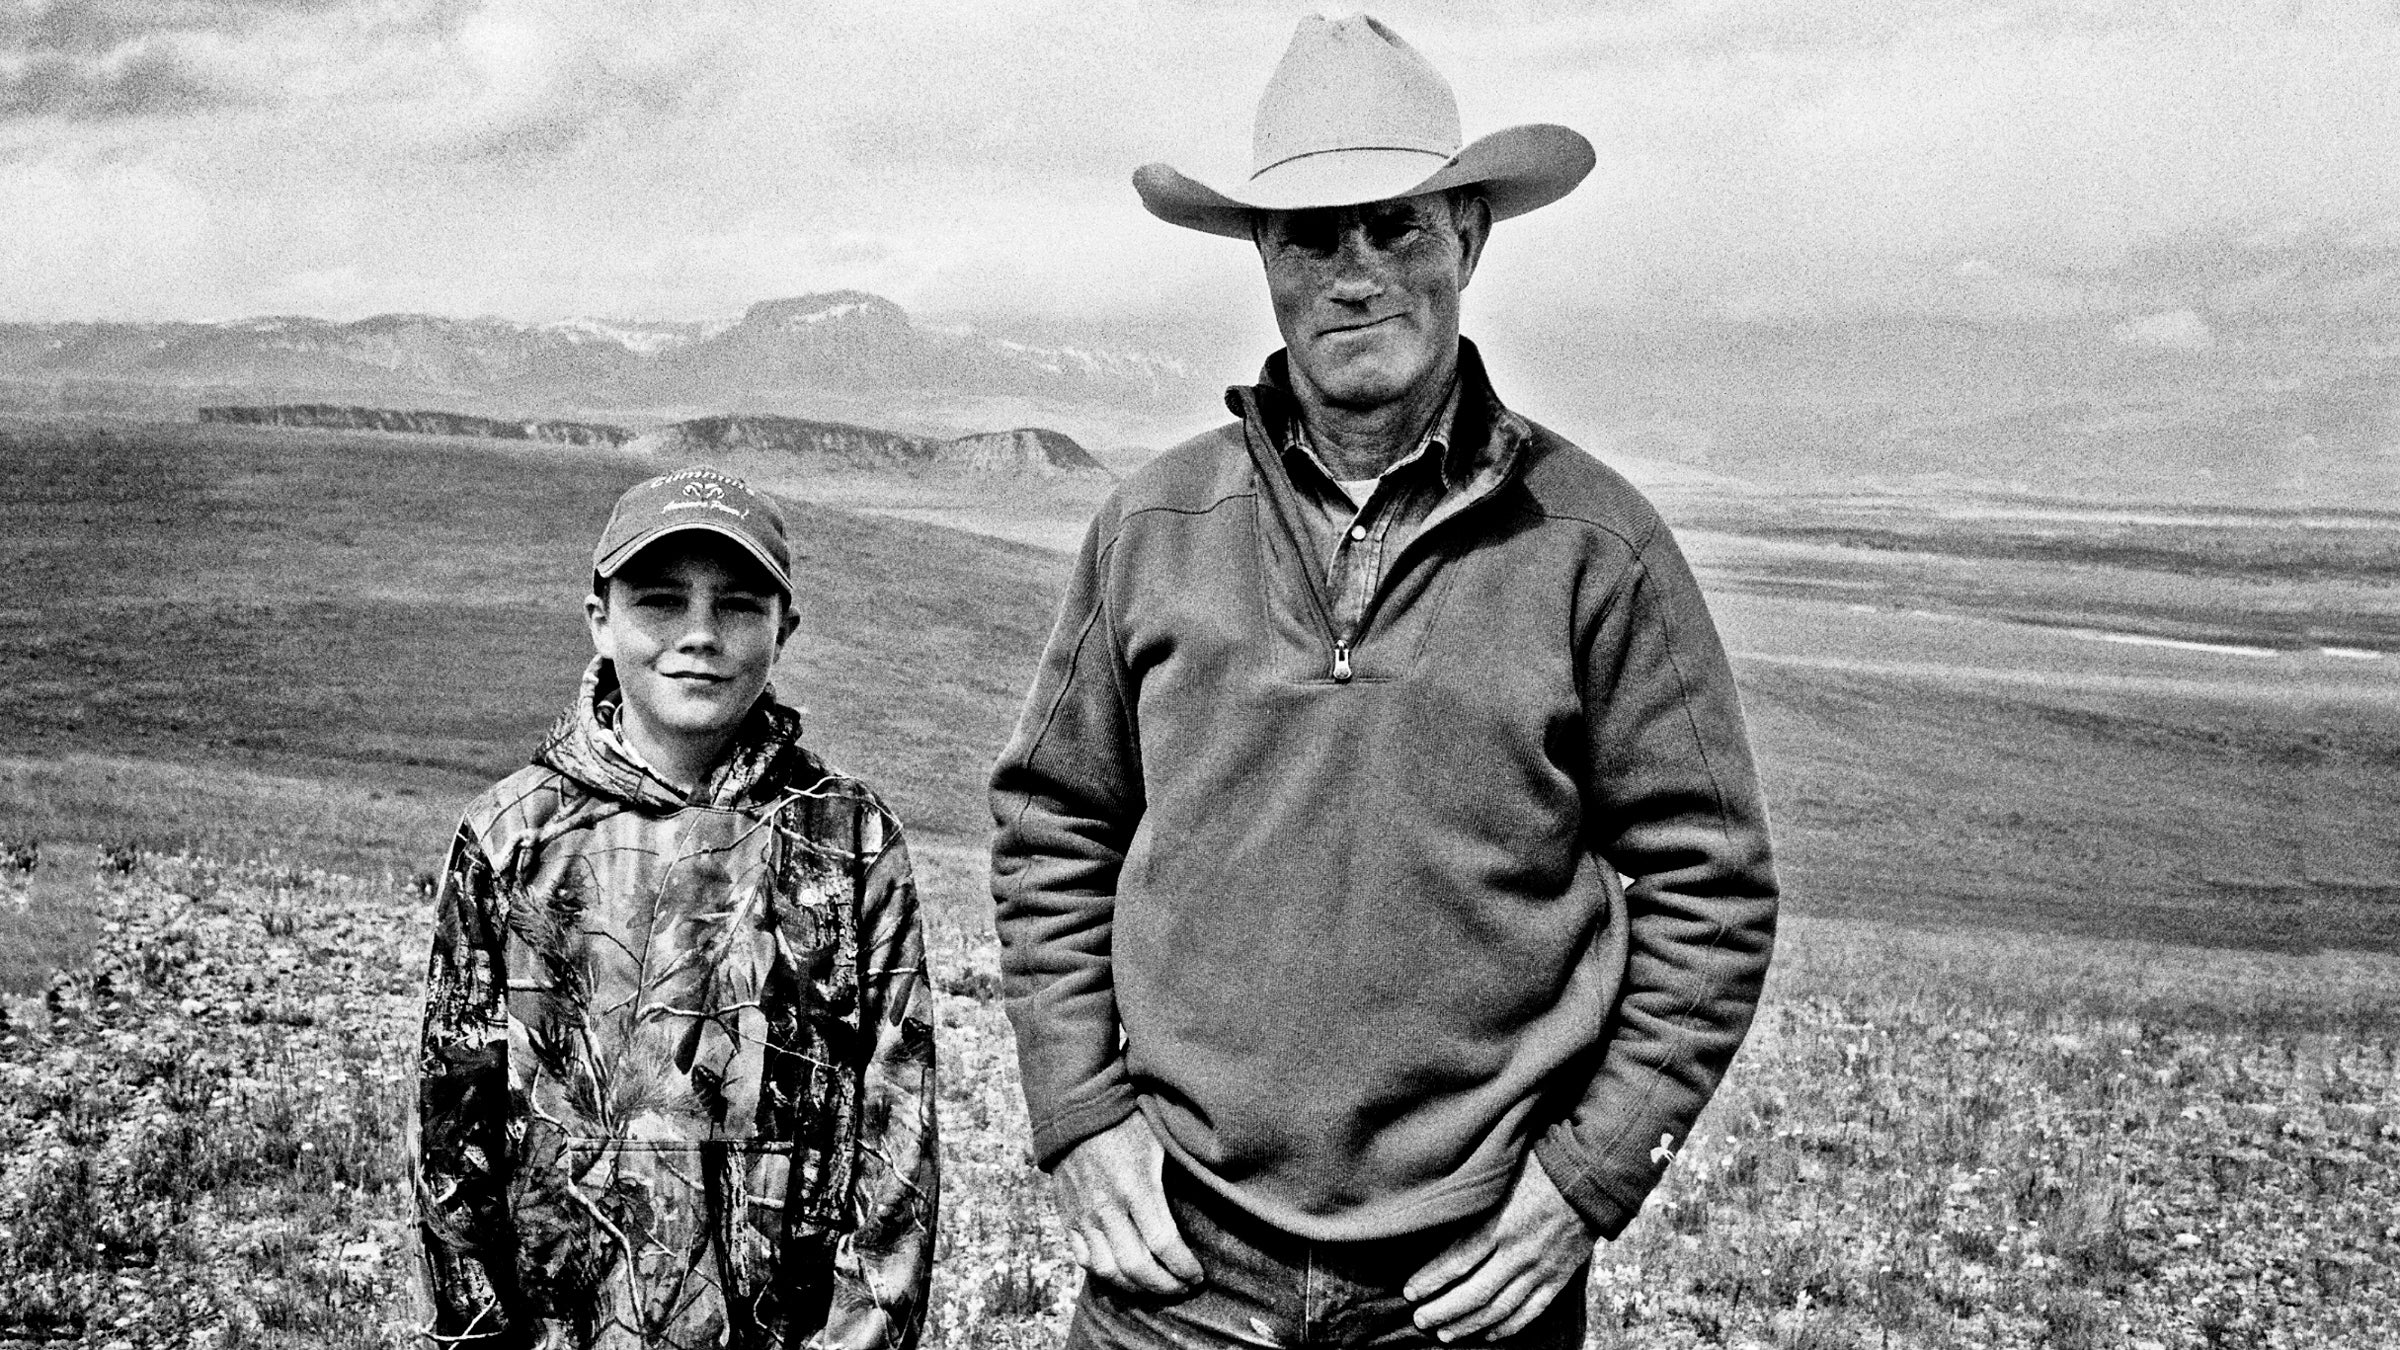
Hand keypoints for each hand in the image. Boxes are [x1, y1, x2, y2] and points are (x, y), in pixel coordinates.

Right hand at [1051, 1113, 1204, 1295]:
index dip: (1184, 1268)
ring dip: (1135, 1289)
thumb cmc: (1129, 1119)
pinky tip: (1125, 1275)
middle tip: (1183, 1288)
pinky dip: (1105, 1274)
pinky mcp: (1067, 1216)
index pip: (1164, 1244)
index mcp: (1136, 1185)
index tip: (1198, 1276)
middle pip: (1136, 1267)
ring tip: (1156, 1288)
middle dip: (1165, 1286)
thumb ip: (1182, 1171)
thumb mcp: (1162, 1137)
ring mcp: (1083, 1213)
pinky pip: (1084, 1259)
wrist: (1077, 1108)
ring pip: (1108, 1271)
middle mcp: (1107, 1205)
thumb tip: (1223, 1191)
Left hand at [1404, 1157, 1594, 1342]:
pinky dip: (1508, 1327)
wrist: (1592, 1174)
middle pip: (1474, 1293)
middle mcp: (1519, 1252)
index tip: (1410, 1291)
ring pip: (1500, 1308)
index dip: (1430, 1280)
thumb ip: (1476, 1200)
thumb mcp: (1502, 1174)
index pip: (1457, 1261)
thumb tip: (1442, 1213)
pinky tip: (1488, 1334)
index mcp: (1501, 1224)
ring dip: (1469, 1324)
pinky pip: (1531, 1311)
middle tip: (1420, 1319)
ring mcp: (1541, 1269)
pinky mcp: (1559, 1278)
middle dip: (1443, 1310)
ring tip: (1444, 1334)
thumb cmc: (1541, 1165)